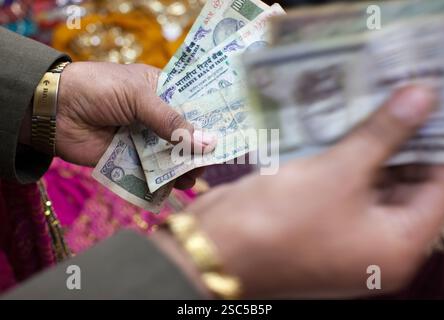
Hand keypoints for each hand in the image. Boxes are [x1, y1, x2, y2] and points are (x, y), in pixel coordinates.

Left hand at [52, 62, 214, 188]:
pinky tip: (176, 185)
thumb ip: (171, 120)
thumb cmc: (98, 89)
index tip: (230, 135)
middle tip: (210, 161)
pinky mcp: (130, 160)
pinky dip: (165, 181)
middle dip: (199, 149)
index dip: (211, 120)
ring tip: (192, 175)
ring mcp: (144, 140)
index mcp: (161, 92)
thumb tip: (208, 142)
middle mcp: (155, 117)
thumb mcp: (138, 96)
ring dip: (184, 167)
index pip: (194, 106)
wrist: (53, 110)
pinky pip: (153, 172)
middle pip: (186, 136)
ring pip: (172, 157)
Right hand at [161, 86, 443, 297]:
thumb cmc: (282, 219)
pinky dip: (345, 159)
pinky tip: (341, 125)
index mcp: (397, 246)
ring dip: (371, 146)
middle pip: (405, 185)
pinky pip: (342, 187)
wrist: (215, 246)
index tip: (429, 101)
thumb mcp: (338, 172)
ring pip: (371, 183)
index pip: (439, 188)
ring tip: (373, 99)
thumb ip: (384, 134)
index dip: (437, 142)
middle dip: (403, 140)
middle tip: (400, 93)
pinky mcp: (318, 222)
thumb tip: (421, 97)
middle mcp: (376, 245)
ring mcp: (345, 235)